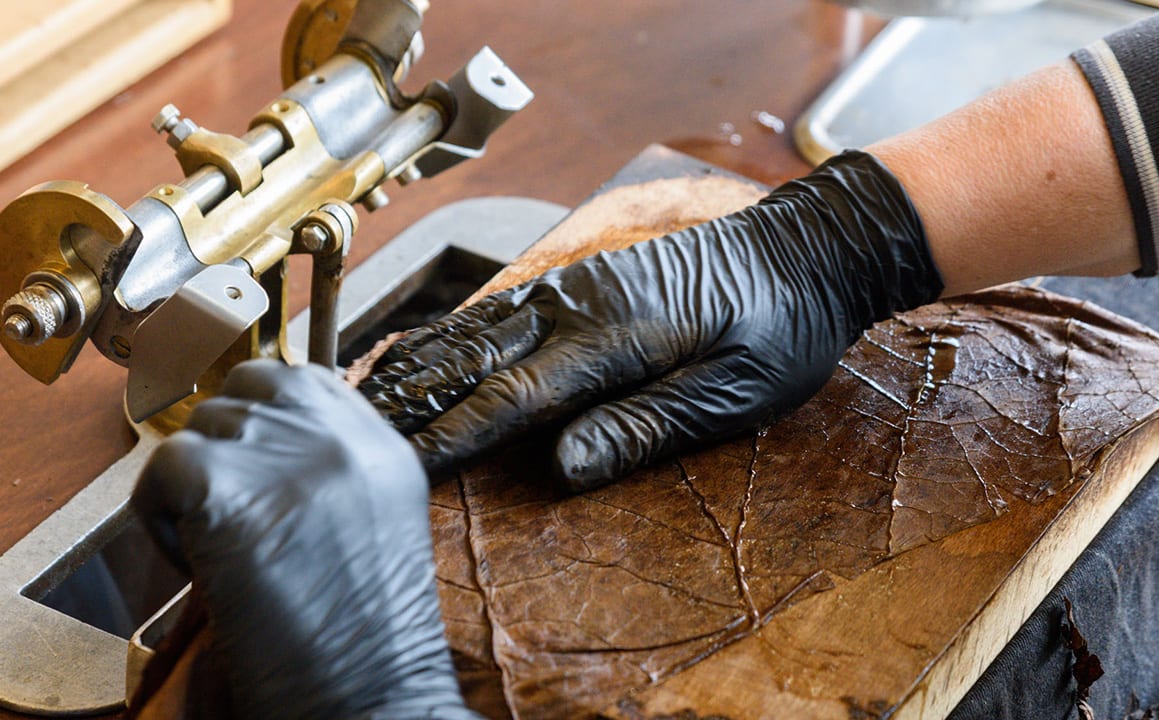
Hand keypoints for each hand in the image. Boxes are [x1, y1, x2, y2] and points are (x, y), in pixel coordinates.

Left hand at [132, 360, 477, 719]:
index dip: (262, 416)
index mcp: (380, 445)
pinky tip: (196, 563)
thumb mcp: (378, 524)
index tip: (250, 465)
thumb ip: (333, 470)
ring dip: (193, 485)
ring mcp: (286, 459)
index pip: (302, 380)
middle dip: (224, 447)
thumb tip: (261, 450)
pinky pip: (162, 469)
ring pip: (201, 428)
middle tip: (228, 513)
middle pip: (246, 390)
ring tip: (220, 551)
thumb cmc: (366, 640)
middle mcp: (339, 438)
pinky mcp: (229, 493)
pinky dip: (158, 517)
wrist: (369, 697)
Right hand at [362, 151, 943, 490]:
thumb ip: (643, 428)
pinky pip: (496, 306)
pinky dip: (447, 332)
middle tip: (350, 439)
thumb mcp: (733, 394)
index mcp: (612, 339)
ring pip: (472, 328)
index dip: (449, 437)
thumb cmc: (782, 328)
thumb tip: (560, 468)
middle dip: (409, 404)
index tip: (399, 468)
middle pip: (472, 360)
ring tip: (362, 398)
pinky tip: (422, 348)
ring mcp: (573, 284)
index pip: (509, 397)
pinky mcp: (580, 278)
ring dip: (416, 366)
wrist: (808, 250)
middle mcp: (577, 304)